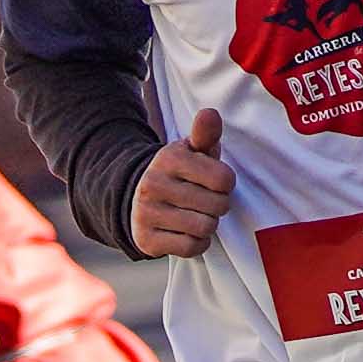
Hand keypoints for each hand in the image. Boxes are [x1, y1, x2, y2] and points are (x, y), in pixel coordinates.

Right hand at [128, 104, 236, 259]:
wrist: (136, 200)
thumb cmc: (178, 174)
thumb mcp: (190, 151)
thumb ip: (205, 134)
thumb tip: (210, 113)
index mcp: (169, 159)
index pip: (223, 179)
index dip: (226, 184)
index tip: (214, 182)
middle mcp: (153, 184)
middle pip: (218, 205)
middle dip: (218, 205)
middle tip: (206, 201)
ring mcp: (147, 213)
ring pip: (205, 228)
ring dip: (208, 225)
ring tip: (197, 215)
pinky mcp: (146, 240)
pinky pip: (191, 247)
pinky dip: (197, 243)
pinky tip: (188, 232)